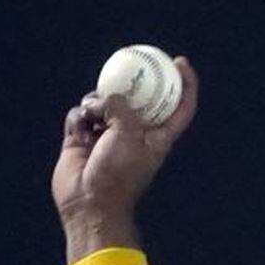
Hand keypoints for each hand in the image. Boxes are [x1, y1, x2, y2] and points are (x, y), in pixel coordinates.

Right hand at [51, 55, 198, 235]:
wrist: (88, 201)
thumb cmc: (118, 173)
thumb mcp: (129, 135)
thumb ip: (122, 109)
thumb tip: (106, 99)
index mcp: (158, 136)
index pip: (180, 108)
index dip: (186, 85)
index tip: (180, 62)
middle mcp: (135, 133)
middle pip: (137, 99)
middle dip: (129, 85)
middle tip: (124, 70)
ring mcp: (107, 134)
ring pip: (103, 102)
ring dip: (96, 105)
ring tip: (95, 120)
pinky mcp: (82, 137)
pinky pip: (80, 114)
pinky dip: (79, 118)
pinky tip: (79, 131)